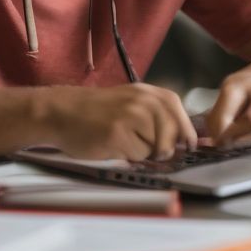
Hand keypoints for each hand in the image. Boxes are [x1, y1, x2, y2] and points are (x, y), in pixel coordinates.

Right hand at [37, 83, 197, 160]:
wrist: (62, 112)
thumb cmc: (98, 112)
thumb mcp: (131, 102)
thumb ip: (157, 115)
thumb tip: (184, 141)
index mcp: (150, 93)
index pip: (180, 114)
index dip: (186, 134)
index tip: (187, 146)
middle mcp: (144, 101)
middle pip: (173, 134)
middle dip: (164, 148)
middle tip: (147, 149)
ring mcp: (131, 116)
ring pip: (156, 147)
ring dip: (145, 153)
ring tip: (126, 143)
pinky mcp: (118, 133)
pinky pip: (137, 155)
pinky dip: (129, 157)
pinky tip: (113, 147)